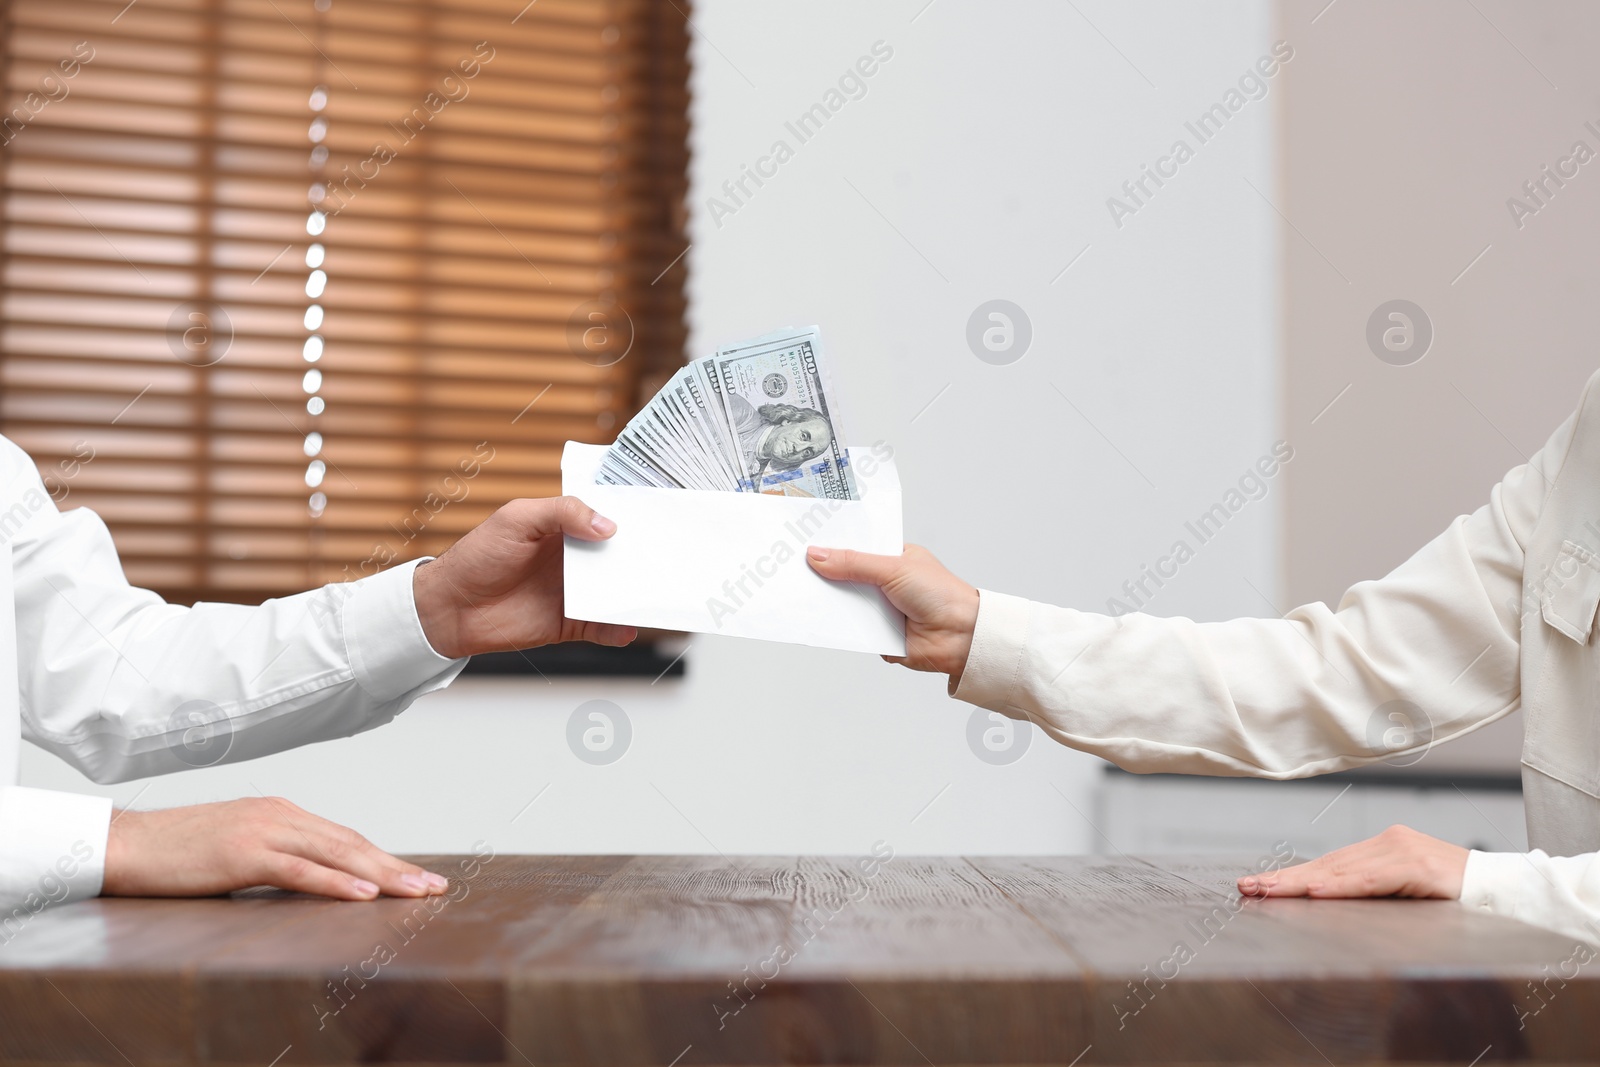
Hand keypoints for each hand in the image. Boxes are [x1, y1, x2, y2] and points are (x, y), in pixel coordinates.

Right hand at [103, 797, 449, 900]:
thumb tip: (310, 879)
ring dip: (381, 875)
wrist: (125, 844)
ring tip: (416, 892)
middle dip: (397, 867)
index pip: (345, 838)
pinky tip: (364, 895)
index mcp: (281, 813)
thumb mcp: (237, 851)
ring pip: (337, 854)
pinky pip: (300, 869)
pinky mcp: (243, 853)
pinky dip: (336, 882)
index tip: (417, 876)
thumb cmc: (177, 852)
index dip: (384, 858)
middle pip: (352, 844)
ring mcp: (263, 831)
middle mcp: (280, 815)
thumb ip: (275, 858)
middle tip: (435, 887)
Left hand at [413, 496, 637, 657]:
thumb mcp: (518, 518)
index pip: (607, 521)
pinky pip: (602, 627)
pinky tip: (626, 628)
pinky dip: (617, 630)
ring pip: (616, 594)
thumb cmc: (477, 555)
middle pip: (619, 559)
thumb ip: (563, 513)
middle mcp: (575, 560)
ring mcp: (574, 592)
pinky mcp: (569, 623)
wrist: (450, 607)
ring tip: (657, 597)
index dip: (630, 521)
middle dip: (642, 560)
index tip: (658, 520)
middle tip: (667, 561)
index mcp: (566, 529)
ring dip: (635, 596)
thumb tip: (607, 526)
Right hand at [806, 544, 979, 682]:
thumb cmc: (941, 594)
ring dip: (830, 602)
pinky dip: (840, 626)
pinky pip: (851, 629)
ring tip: (799, 592)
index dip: (833, 546)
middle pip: (846, 577)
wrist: (961, 636)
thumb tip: (818, 555)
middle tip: (794, 568)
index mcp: (892, 558)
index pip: (856, 548)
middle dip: (825, 575)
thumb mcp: (893, 568)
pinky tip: (818, 619)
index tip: (805, 541)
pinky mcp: (877, 635)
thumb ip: (854, 563)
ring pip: (846, 604)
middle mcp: (885, 583)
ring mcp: (881, 609)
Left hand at [1237, 824, 1467, 899]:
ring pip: (1341, 872)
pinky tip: (1316, 892)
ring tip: (1268, 892)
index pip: (1328, 865)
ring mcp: (1402, 850)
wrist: (1506, 889)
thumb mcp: (1405, 894)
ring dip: (1300, 884)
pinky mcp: (1418, 866)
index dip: (1291, 877)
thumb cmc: (1455, 897)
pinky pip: (1371, 880)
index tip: (1258, 886)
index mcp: (1383, 847)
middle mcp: (1388, 842)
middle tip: (1247, 888)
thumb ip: (1372, 892)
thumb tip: (1326, 903)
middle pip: (1326, 865)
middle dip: (1284, 880)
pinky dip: (1342, 887)